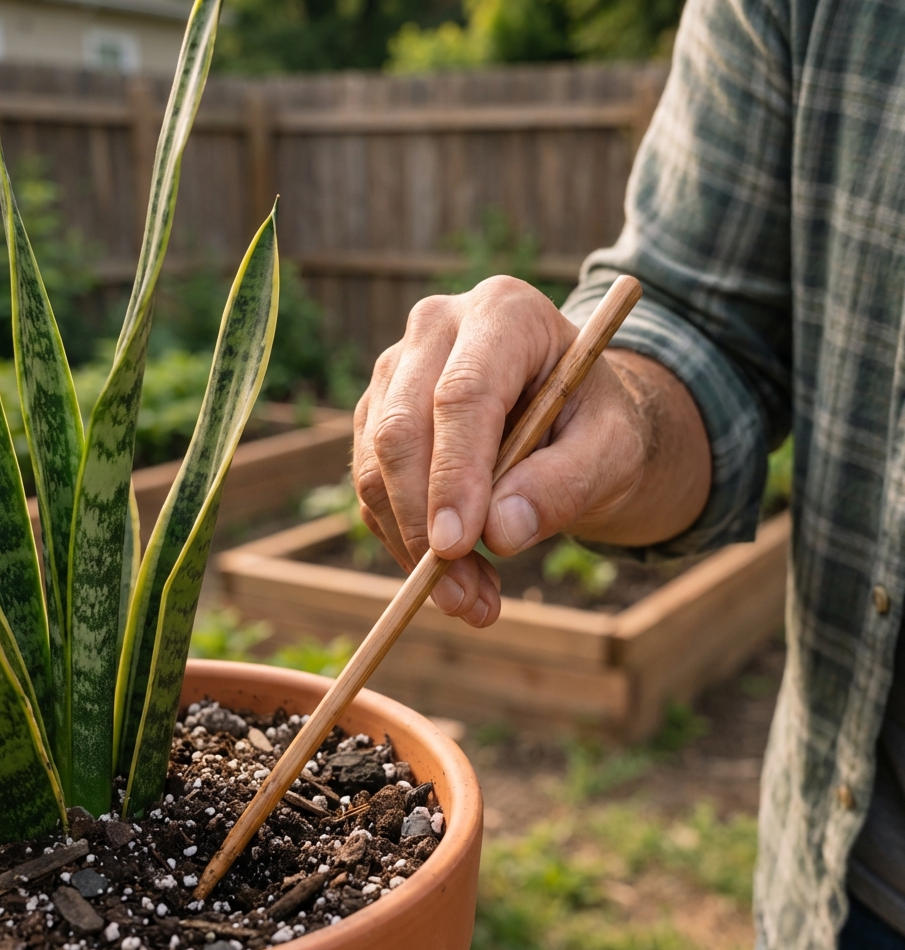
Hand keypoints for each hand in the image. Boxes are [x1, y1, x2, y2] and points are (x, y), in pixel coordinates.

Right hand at [352, 276, 710, 627]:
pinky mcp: (376, 413)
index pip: (463, 395)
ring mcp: (397, 369)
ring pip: (375, 464)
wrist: (572, 420)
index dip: (455, 474)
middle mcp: (437, 328)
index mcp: (505, 313)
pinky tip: (454, 578)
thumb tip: (498, 535)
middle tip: (464, 600)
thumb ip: (566, 485)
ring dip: (413, 546)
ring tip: (472, 602)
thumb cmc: (597, 426)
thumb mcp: (612, 452)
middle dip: (424, 524)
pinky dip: (403, 542)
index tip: (457, 547)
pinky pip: (371, 487)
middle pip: (403, 428)